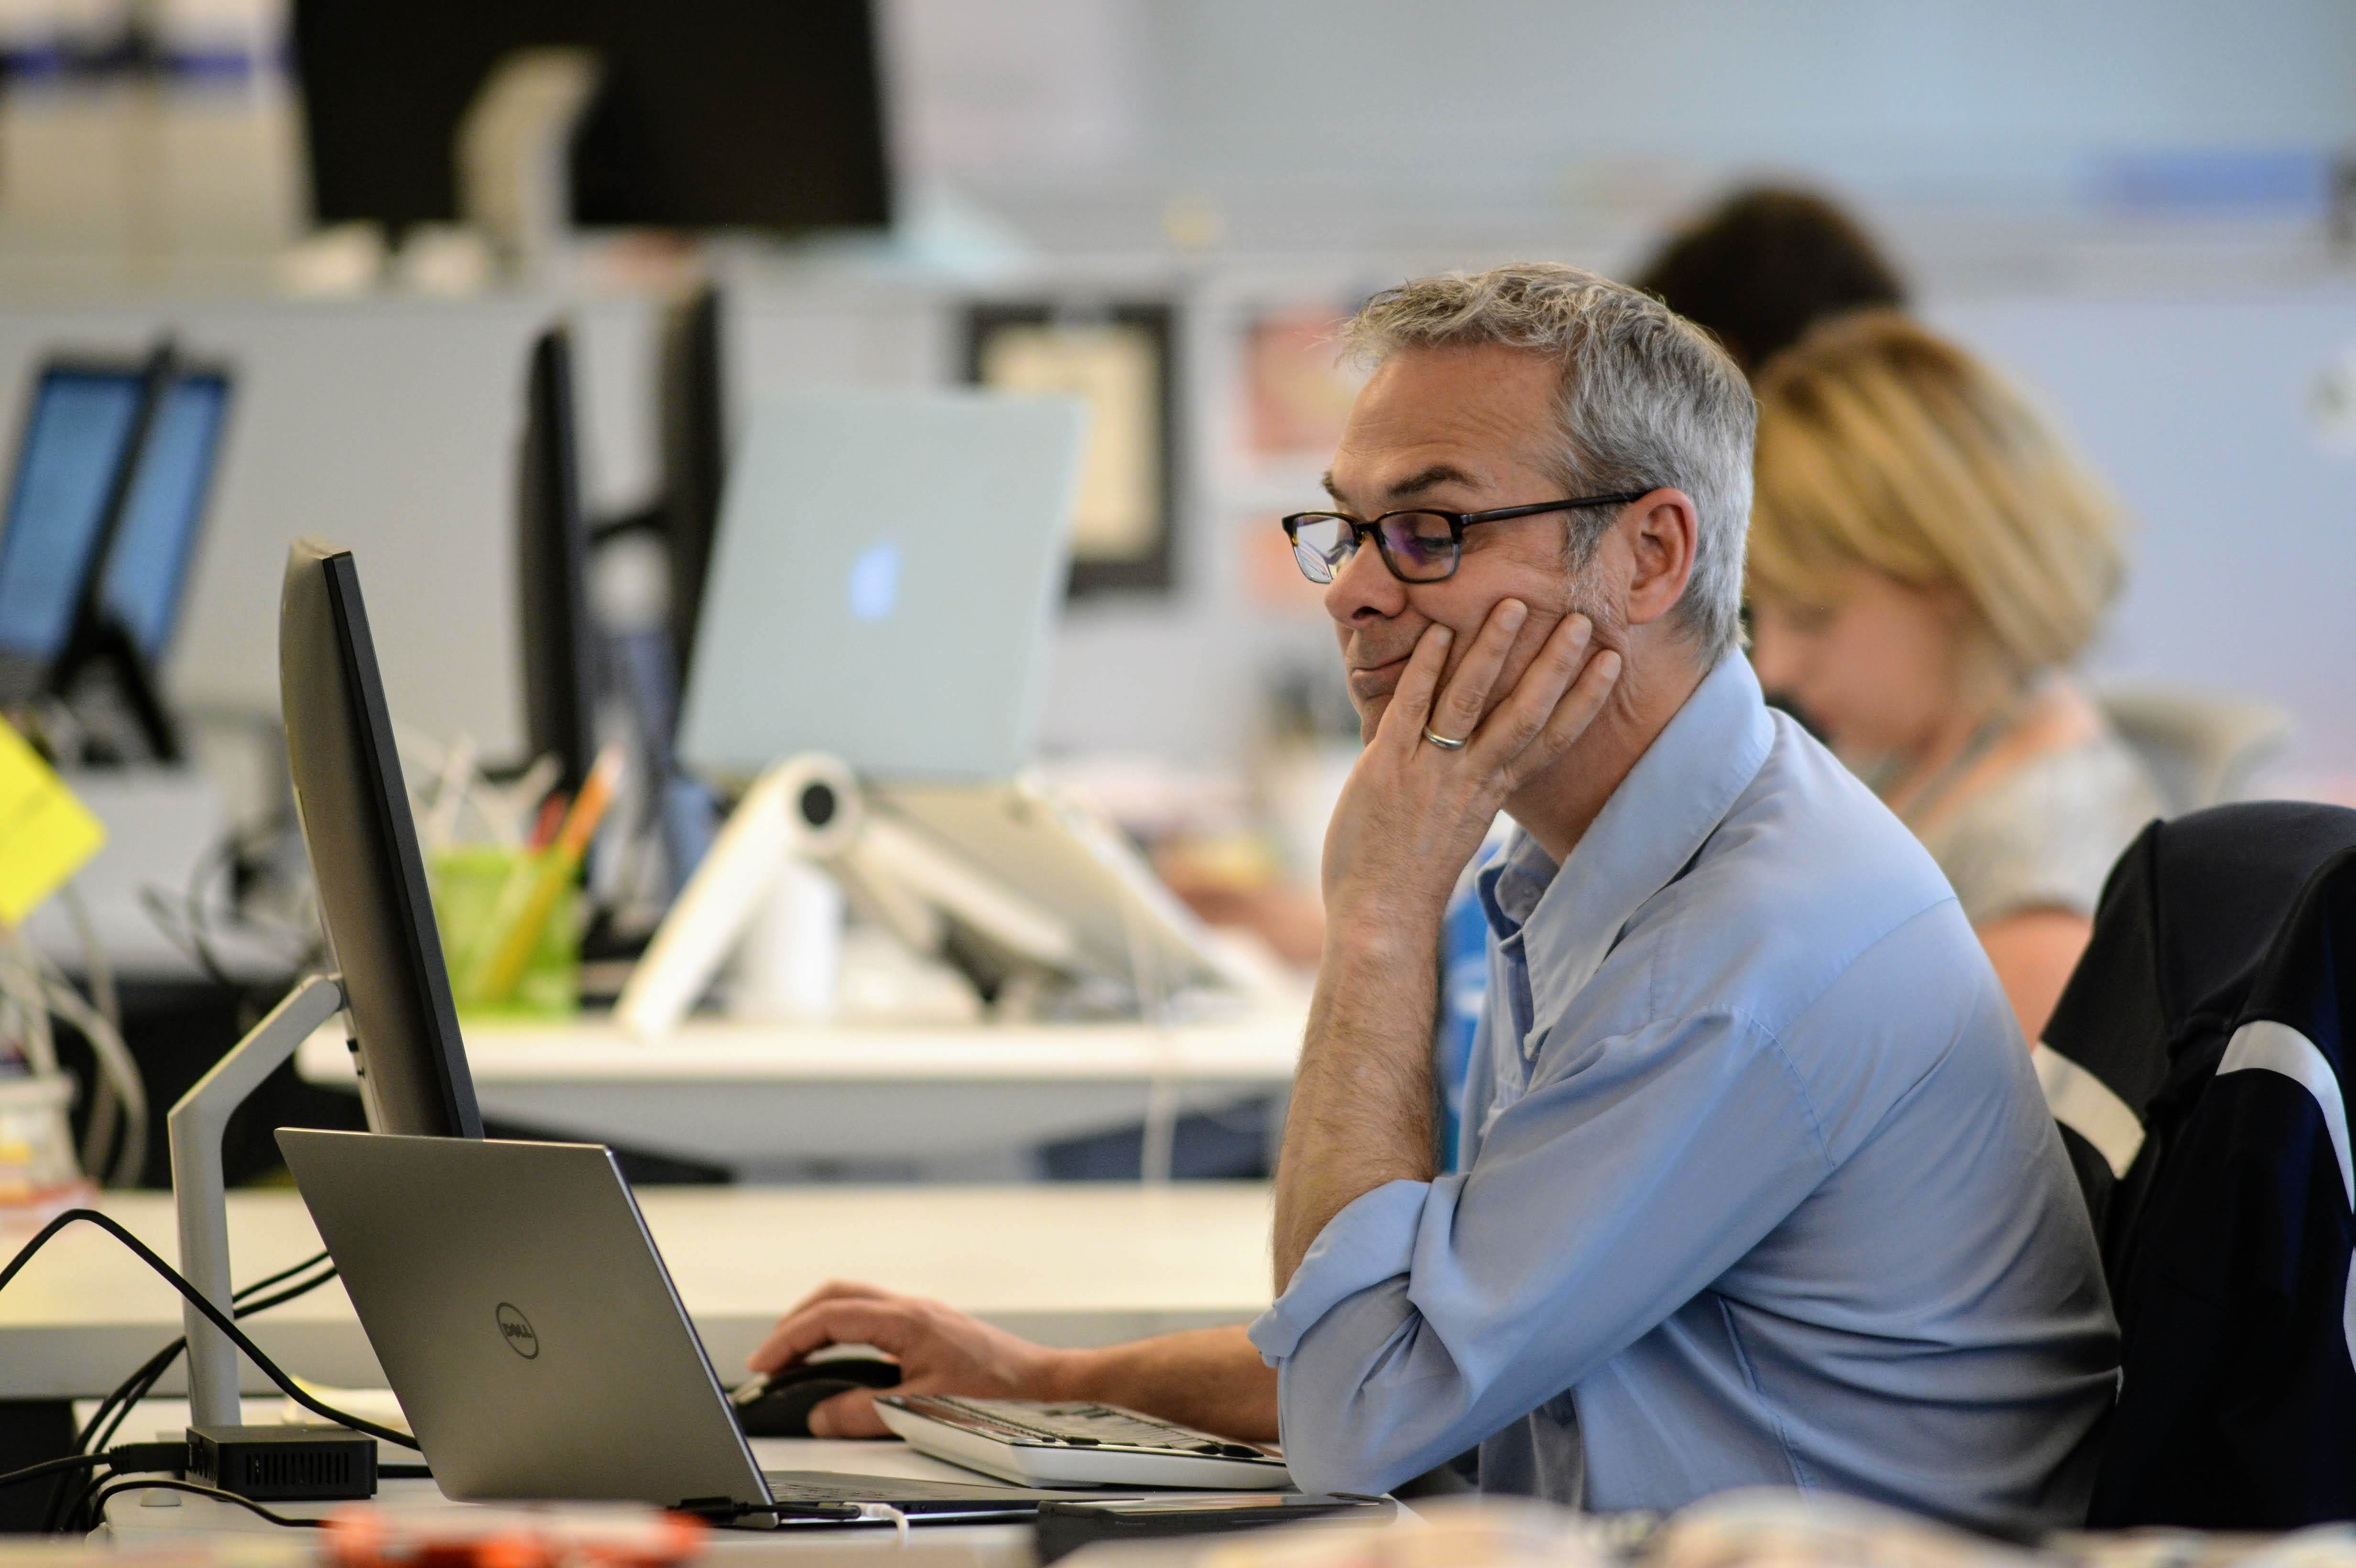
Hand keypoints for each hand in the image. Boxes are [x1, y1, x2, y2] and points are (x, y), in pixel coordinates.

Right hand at [746, 1281, 1066, 1437]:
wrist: (1040, 1382)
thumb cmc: (994, 1390)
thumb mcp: (921, 1408)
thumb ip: (863, 1413)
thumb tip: (820, 1417)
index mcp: (905, 1319)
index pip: (829, 1317)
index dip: (788, 1339)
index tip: (763, 1363)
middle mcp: (909, 1307)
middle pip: (836, 1296)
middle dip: (796, 1322)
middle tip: (771, 1357)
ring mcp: (919, 1313)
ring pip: (854, 1302)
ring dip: (819, 1324)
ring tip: (795, 1357)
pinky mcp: (927, 1325)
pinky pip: (871, 1316)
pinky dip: (843, 1331)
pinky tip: (839, 1357)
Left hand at [1320, 601, 1619, 938]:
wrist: (1380, 917)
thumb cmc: (1411, 875)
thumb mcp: (1454, 825)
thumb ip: (1467, 784)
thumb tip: (1471, 750)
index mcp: (1492, 793)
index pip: (1550, 739)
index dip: (1584, 699)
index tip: (1611, 661)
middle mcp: (1470, 779)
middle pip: (1524, 712)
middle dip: (1554, 663)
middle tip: (1580, 618)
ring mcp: (1430, 772)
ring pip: (1470, 701)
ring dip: (1492, 650)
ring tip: (1512, 604)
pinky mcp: (1386, 768)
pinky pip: (1411, 709)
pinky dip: (1424, 669)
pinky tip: (1437, 632)